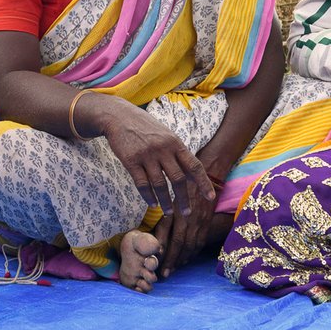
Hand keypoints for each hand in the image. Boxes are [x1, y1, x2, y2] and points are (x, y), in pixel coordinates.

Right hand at [89, 95, 213, 215]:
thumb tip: (192, 176)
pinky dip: (148, 196)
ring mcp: (146, 155)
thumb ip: (178, 154)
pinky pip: (142, 183)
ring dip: (165, 201)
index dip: (203, 183)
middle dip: (183, 198)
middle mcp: (163, 149)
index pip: (194, 166)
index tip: (210, 197)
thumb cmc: (146, 128)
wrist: (120, 117)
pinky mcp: (131, 160)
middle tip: (186, 212)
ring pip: (160, 184)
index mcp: (175, 143)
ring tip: (168, 212)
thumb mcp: (166, 136)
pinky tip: (152, 203)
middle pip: (178, 179)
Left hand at [151, 175, 215, 277]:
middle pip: (182, 247)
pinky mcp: (207, 224)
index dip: (167, 255)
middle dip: (173, 262)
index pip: (174, 241)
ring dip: (182, 260)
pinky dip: (192, 253)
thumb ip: (164, 221)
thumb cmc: (182, 187)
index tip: (159, 265)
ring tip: (173, 269)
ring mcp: (201, 224)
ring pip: (192, 247)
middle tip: (164, 274)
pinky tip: (186, 259)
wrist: (207, 177)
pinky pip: (200, 243)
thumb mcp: (170, 201)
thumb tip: (157, 242)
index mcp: (181, 215)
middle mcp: (192, 222)